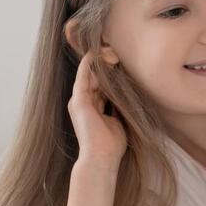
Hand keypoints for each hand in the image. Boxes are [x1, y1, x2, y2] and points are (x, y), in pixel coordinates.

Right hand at [68, 52, 127, 167]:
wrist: (101, 158)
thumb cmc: (111, 145)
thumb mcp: (118, 120)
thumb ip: (118, 107)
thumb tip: (126, 96)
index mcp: (91, 108)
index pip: (100, 85)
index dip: (109, 73)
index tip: (121, 61)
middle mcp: (82, 103)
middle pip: (94, 77)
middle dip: (104, 64)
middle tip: (117, 50)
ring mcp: (78, 101)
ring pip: (88, 74)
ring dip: (98, 61)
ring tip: (109, 48)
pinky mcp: (78, 101)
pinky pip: (83, 76)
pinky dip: (90, 64)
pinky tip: (97, 52)